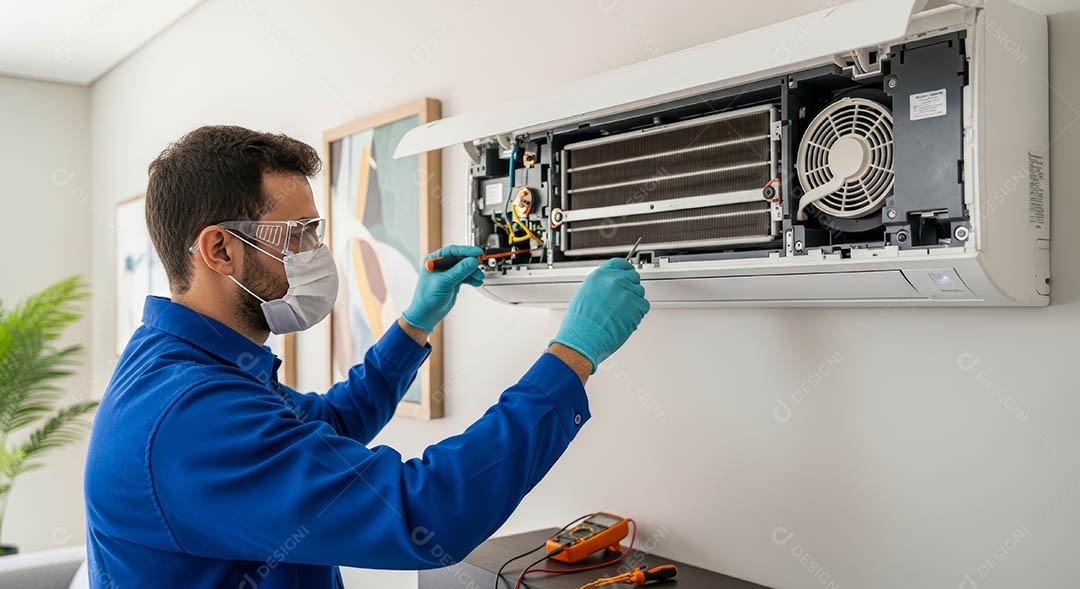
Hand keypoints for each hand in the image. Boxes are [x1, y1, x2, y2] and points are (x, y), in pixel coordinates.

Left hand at [402, 245, 484, 331]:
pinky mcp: (452, 282)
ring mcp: (447, 274)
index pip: (452, 251)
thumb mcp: (444, 282)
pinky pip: (465, 276)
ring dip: (473, 272)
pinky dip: (472, 279)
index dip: (466, 251)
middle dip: (471, 263)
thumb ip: (459, 271)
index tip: (477, 252)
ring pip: (464, 268)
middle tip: (479, 266)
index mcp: (434, 260)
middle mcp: (441, 265)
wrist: (426, 315)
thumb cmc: (426, 299)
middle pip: (460, 259)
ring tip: (479, 277)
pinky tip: (476, 282)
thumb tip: (471, 261)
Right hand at [550, 258, 649, 372]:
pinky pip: (644, 306)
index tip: (628, 275)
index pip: (620, 264)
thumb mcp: (584, 295)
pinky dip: (638, 314)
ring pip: (640, 292)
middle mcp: (614, 280)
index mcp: (600, 275)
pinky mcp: (635, 306)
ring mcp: (626, 292)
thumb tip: (609, 288)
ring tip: (621, 314)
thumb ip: (600, 287)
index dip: (626, 271)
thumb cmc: (580, 324)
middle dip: (631, 288)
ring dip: (634, 302)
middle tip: (624, 301)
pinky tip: (625, 319)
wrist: (583, 339)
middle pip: (633, 277)